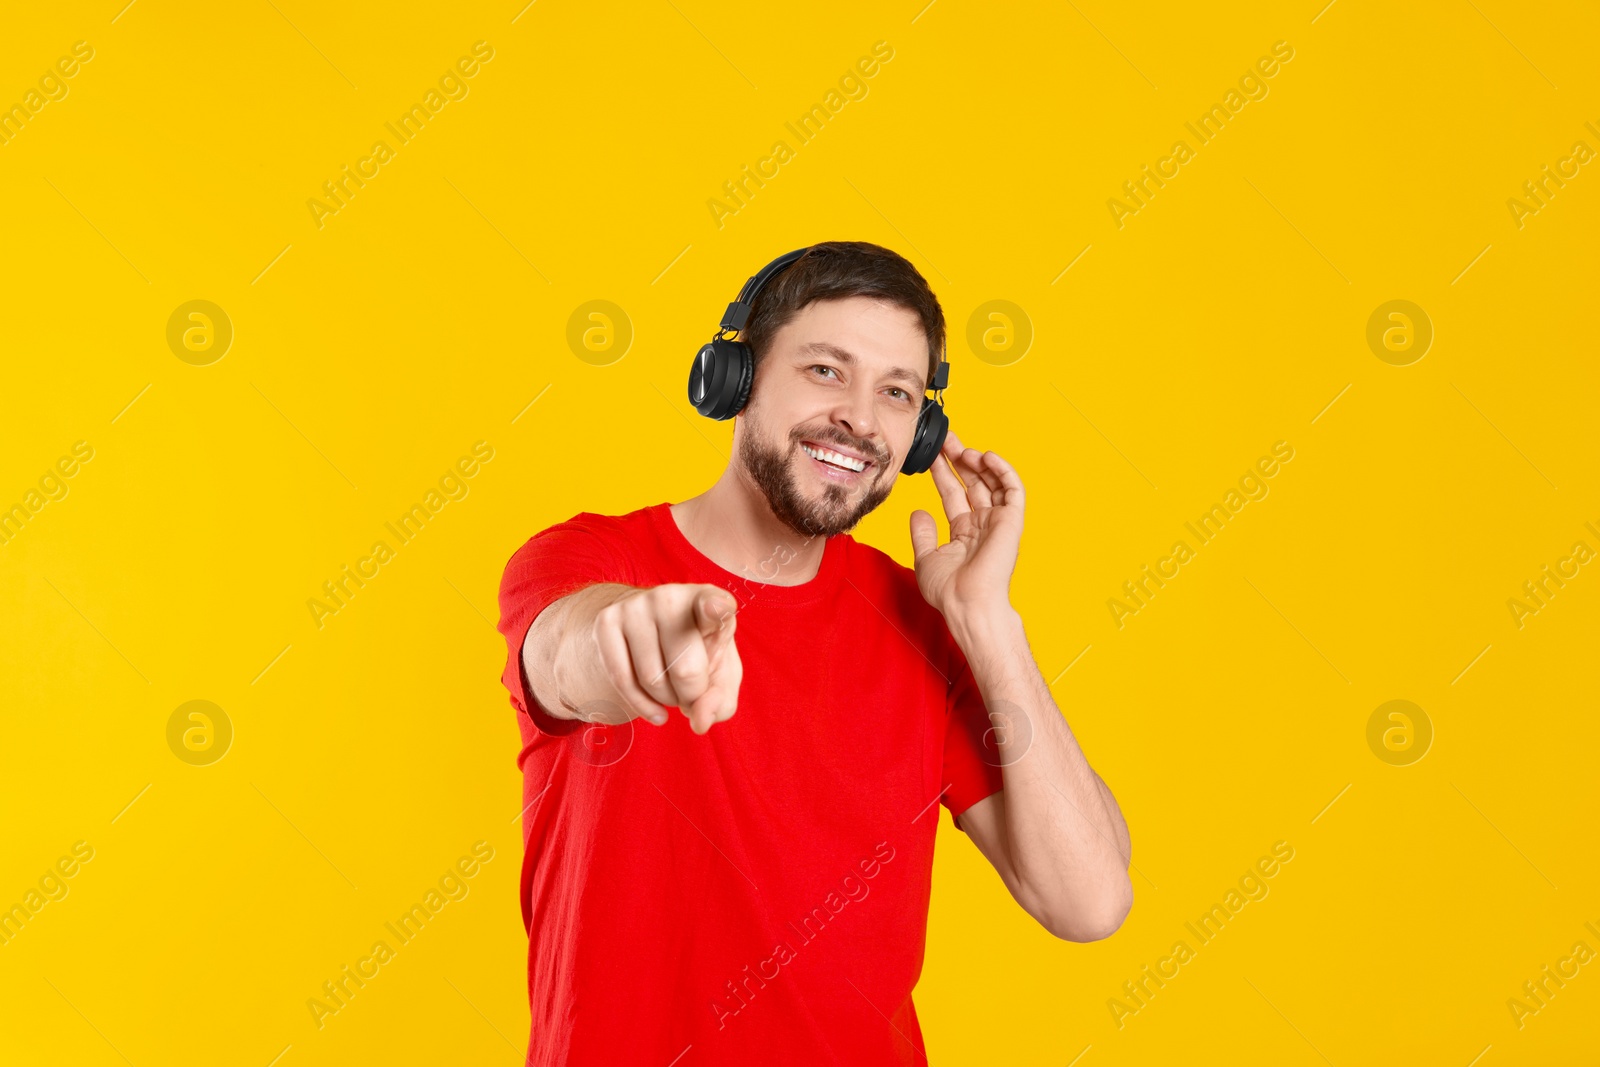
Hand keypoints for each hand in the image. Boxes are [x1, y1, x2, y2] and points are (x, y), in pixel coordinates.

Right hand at [574, 584, 742, 733]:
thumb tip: (699, 720)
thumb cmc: (695, 655)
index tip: (719, 608)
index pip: (714, 605)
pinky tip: (655, 711)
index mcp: (709, 601)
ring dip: (666, 700)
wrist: (651, 631)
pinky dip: (641, 705)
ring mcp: (635, 606)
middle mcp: (671, 597)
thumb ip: (720, 701)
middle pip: (685, 670)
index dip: (716, 609)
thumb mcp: (719, 676)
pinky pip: (621, 680)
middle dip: (691, 695)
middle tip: (691, 690)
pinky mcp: (606, 621)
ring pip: (652, 679)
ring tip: (672, 690)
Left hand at [908, 430, 1023, 623]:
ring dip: (978, 462)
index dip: (943, 472)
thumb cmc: (949, 590)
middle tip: (946, 439)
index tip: (932, 454)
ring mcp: (998, 521)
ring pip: (992, 481)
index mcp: (964, 532)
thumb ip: (923, 533)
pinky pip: (1013, 489)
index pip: (953, 493)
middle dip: (959, 459)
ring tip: (961, 449)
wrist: (967, 603)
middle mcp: (982, 524)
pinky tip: (986, 456)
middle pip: (972, 482)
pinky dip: (1002, 470)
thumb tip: (918, 512)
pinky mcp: (1012, 521)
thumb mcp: (926, 557)